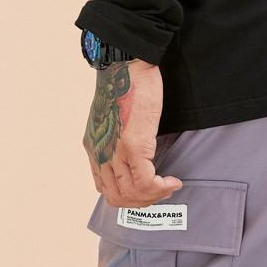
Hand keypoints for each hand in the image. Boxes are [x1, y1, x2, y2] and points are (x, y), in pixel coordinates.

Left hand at [83, 60, 181, 207]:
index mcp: (94, 146)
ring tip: (169, 186)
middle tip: (161, 192)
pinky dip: (161, 187)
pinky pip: (146, 182)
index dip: (128, 197)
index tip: (148, 190)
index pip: (105, 188)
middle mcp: (99, 153)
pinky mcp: (133, 147)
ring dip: (154, 196)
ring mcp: (115, 152)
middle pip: (117, 197)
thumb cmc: (126, 85)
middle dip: (143, 202)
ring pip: (132, 194)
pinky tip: (172, 181)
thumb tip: (136, 155)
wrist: (127, 64)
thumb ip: (117, 138)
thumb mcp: (114, 117)